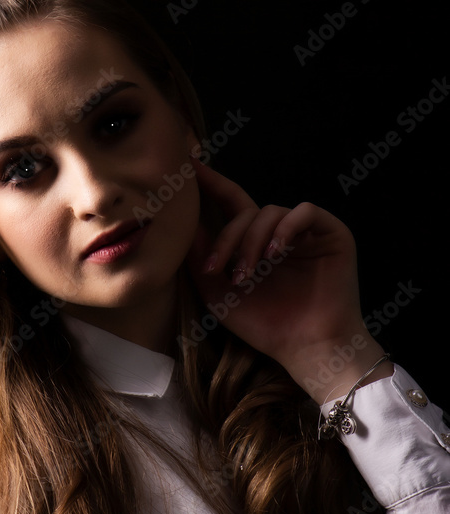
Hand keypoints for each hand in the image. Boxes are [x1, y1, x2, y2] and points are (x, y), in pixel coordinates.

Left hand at [184, 157, 392, 401]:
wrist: (305, 348)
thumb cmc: (263, 325)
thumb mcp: (217, 291)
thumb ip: (201, 256)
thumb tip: (183, 221)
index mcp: (254, 243)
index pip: (231, 203)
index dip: (211, 183)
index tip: (189, 166)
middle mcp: (279, 234)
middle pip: (246, 212)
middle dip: (227, 237)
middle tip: (218, 268)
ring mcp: (306, 233)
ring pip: (270, 212)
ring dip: (251, 240)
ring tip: (246, 273)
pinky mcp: (331, 233)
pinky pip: (304, 212)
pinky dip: (285, 229)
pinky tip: (275, 253)